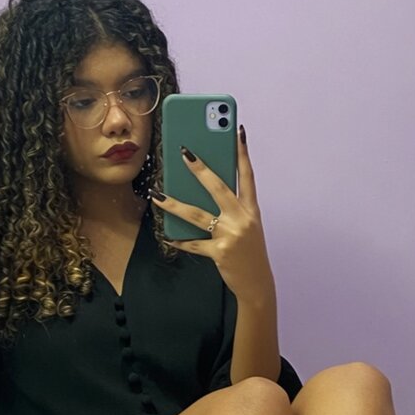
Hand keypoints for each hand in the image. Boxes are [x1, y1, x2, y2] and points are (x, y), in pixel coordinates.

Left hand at [150, 125, 273, 302]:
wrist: (257, 282)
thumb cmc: (249, 252)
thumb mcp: (247, 226)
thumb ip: (232, 208)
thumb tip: (203, 191)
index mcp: (251, 210)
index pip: (248, 175)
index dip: (243, 152)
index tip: (238, 131)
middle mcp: (242, 219)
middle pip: (218, 187)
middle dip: (200, 169)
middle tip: (184, 153)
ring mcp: (231, 235)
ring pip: (196, 215)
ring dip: (173, 204)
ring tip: (156, 195)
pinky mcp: (220, 251)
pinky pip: (193, 244)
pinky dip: (179, 241)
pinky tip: (167, 237)